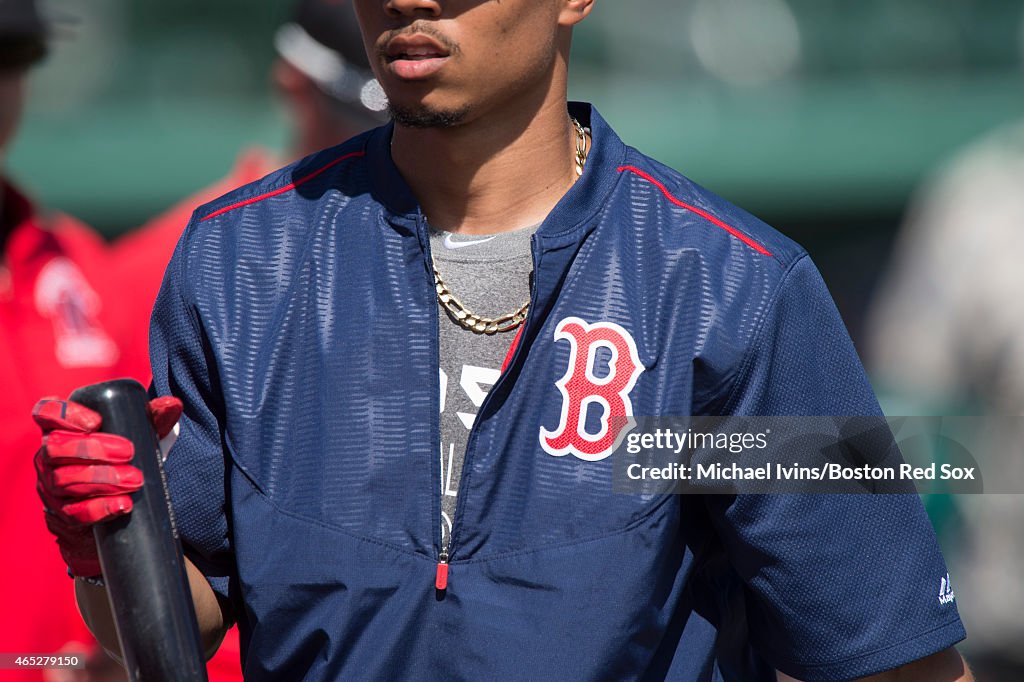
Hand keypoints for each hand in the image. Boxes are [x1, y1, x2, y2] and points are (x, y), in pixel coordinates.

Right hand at [33, 395, 182, 577]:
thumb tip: (172, 404)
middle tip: (128, 453)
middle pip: (56, 447)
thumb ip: (153, 417)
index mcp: (62, 428)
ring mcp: (51, 486)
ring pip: (63, 480)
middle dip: (93, 449)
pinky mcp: (60, 514)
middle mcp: (49, 455)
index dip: (64, 414)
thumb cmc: (123, 458)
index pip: (46, 412)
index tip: (96, 421)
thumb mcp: (138, 435)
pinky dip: (98, 509)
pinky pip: (71, 513)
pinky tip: (121, 505)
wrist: (116, 504)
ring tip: (134, 480)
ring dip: (101, 479)